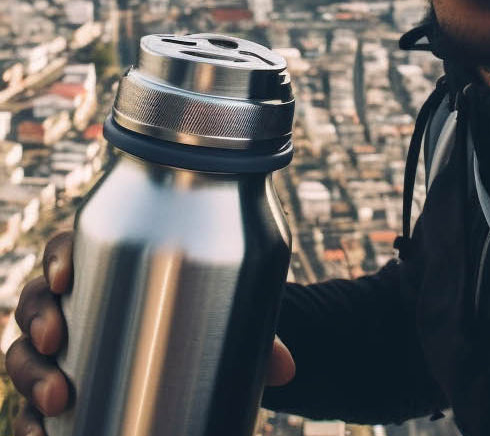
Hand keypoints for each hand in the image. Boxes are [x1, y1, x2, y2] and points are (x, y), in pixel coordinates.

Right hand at [5, 231, 295, 434]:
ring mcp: (62, 346)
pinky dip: (26, 421)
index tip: (67, 273)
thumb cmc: (207, 315)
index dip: (58, 256)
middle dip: (39, 318)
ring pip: (23, 352)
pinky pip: (27, 404)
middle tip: (58, 341)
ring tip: (57, 399)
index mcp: (109, 261)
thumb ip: (255, 332)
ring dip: (30, 373)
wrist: (195, 356)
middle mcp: (74, 301)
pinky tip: (39, 435)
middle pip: (35, 299)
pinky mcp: (58, 387)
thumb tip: (287, 369)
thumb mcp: (229, 314)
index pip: (68, 247)